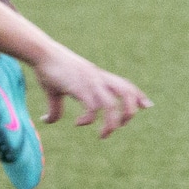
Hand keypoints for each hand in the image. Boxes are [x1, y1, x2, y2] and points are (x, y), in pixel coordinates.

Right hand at [31, 46, 151, 136]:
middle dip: (129, 111)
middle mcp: (98, 79)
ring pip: (111, 104)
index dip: (137, 96)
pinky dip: (89, 119)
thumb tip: (47, 121)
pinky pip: (92, 107)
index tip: (147, 106)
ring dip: (112, 123)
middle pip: (126, 92)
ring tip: (103, 135)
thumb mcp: (55, 90)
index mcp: (98, 77)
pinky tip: (79, 123)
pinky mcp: (79, 87)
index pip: (125, 85)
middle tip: (121, 126)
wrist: (41, 53)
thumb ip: (56, 108)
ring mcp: (90, 83)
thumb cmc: (49, 69)